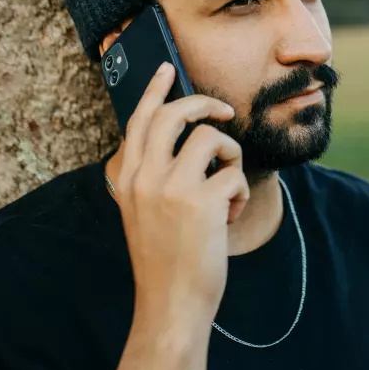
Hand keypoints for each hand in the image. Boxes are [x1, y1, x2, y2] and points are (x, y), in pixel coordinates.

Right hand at [112, 62, 248, 369]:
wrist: (171, 301)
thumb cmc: (165, 256)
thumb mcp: (143, 210)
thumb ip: (153, 174)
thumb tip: (185, 134)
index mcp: (128, 177)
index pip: (140, 120)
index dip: (155, 90)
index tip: (167, 68)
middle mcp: (145, 176)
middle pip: (177, 115)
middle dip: (205, 105)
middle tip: (225, 113)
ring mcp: (172, 187)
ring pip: (212, 139)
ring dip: (230, 158)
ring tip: (227, 188)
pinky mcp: (202, 201)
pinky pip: (234, 174)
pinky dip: (240, 193)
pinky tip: (229, 217)